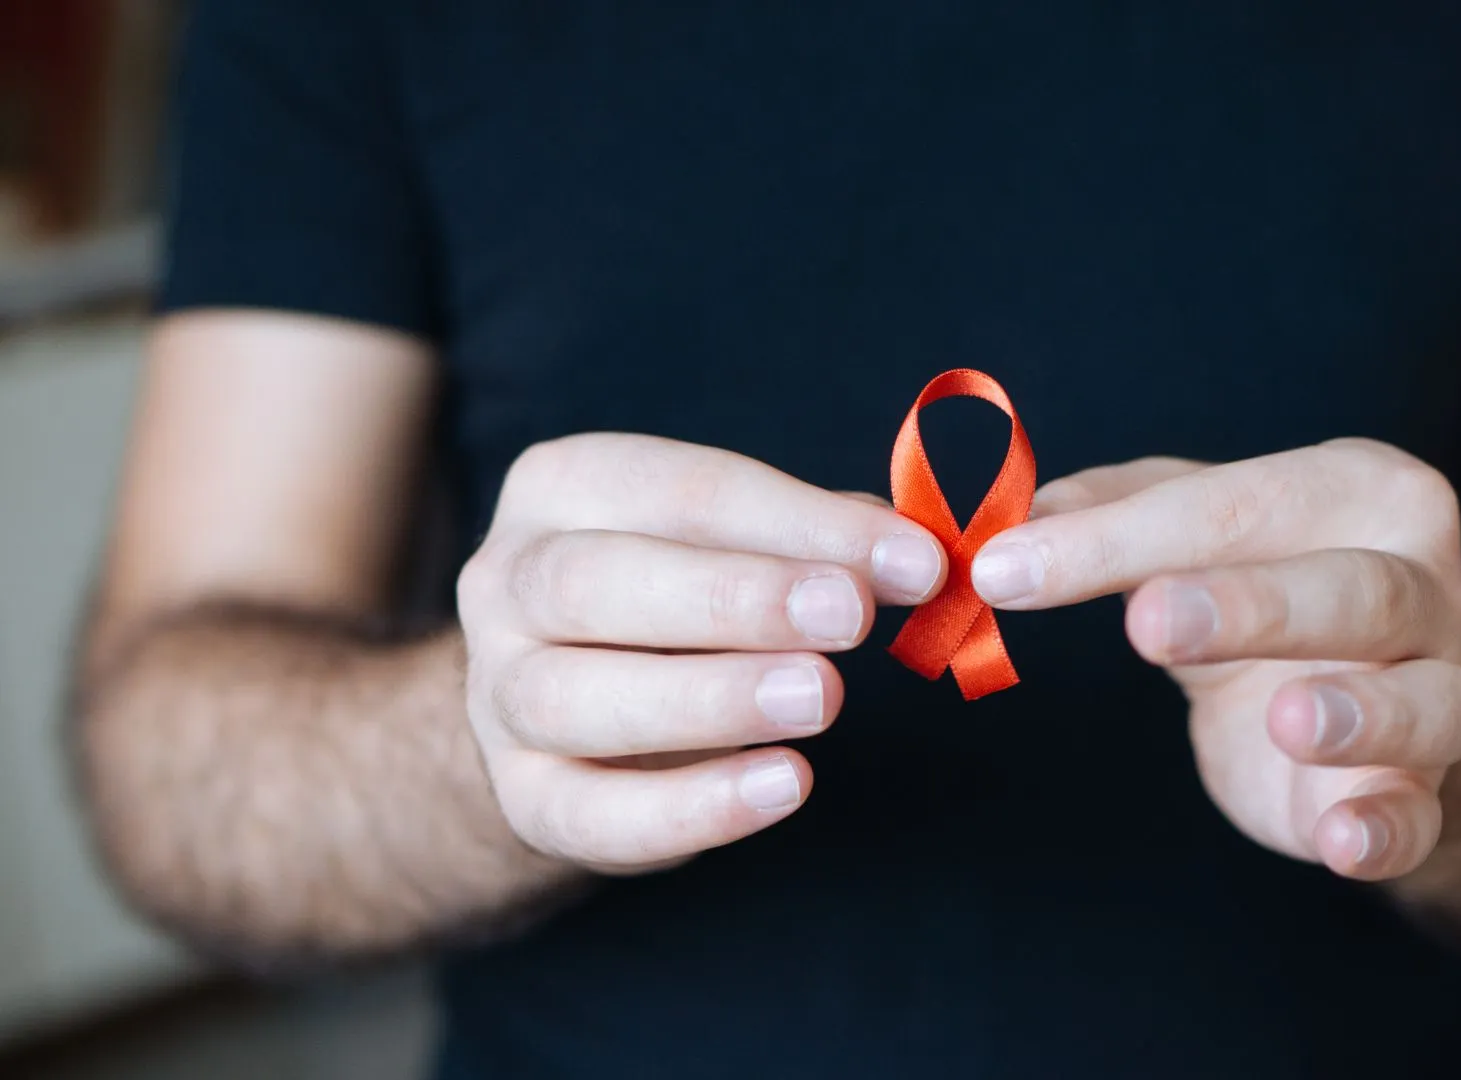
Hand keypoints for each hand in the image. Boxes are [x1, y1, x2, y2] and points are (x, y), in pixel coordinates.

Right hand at [456, 434, 946, 872]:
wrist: (582, 704)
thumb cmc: (681, 598)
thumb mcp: (741, 542)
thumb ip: (823, 541)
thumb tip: (916, 556)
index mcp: (561, 488)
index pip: (680, 491)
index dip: (800, 523)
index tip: (913, 560)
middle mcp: (506, 583)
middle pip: (597, 582)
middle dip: (734, 598)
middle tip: (847, 617)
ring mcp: (496, 696)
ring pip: (576, 697)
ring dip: (708, 698)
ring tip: (821, 700)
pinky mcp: (523, 797)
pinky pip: (592, 813)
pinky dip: (693, 807)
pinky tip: (787, 784)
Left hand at [971, 441, 1460, 879]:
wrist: (1345, 686)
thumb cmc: (1260, 578)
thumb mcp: (1186, 529)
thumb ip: (1103, 516)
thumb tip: (1006, 523)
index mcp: (1362, 492)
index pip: (1238, 504)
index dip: (1117, 536)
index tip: (1008, 565)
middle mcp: (1425, 587)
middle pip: (1358, 589)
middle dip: (1255, 606)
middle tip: (1147, 621)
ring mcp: (1438, 690)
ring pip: (1431, 700)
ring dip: (1361, 712)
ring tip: (1287, 720)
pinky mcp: (1417, 791)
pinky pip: (1421, 816)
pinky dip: (1387, 831)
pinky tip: (1340, 841)